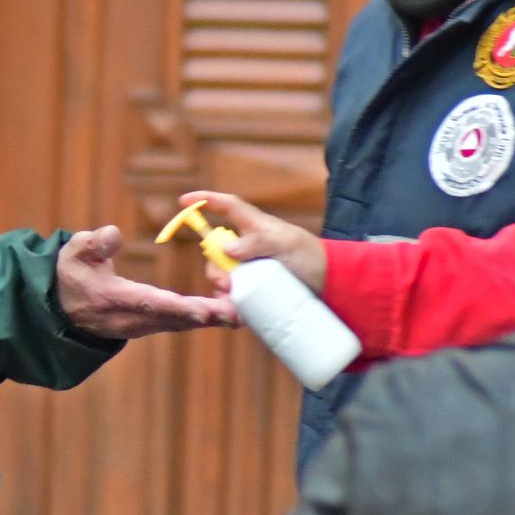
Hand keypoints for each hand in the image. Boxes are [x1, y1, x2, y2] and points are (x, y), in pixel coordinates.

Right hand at [55, 226, 236, 339]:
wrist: (62, 308)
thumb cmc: (71, 275)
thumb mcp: (73, 253)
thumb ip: (93, 244)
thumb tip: (114, 234)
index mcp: (113, 298)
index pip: (149, 303)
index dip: (177, 307)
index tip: (203, 310)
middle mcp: (130, 318)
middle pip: (173, 318)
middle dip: (204, 317)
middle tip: (235, 314)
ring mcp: (140, 325)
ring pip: (179, 323)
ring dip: (208, 320)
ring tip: (239, 314)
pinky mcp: (149, 325)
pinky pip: (178, 323)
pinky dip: (200, 319)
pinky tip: (225, 314)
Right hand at [174, 191, 325, 294]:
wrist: (330, 285)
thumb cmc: (311, 257)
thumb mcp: (286, 245)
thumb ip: (258, 243)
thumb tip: (226, 249)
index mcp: (254, 226)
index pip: (226, 207)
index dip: (204, 201)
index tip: (183, 200)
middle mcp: (247, 245)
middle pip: (216, 250)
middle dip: (214, 267)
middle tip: (227, 284)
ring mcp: (250, 267)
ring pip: (221, 274)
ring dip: (221, 288)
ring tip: (234, 302)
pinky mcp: (254, 288)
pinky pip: (232, 294)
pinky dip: (229, 303)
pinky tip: (234, 313)